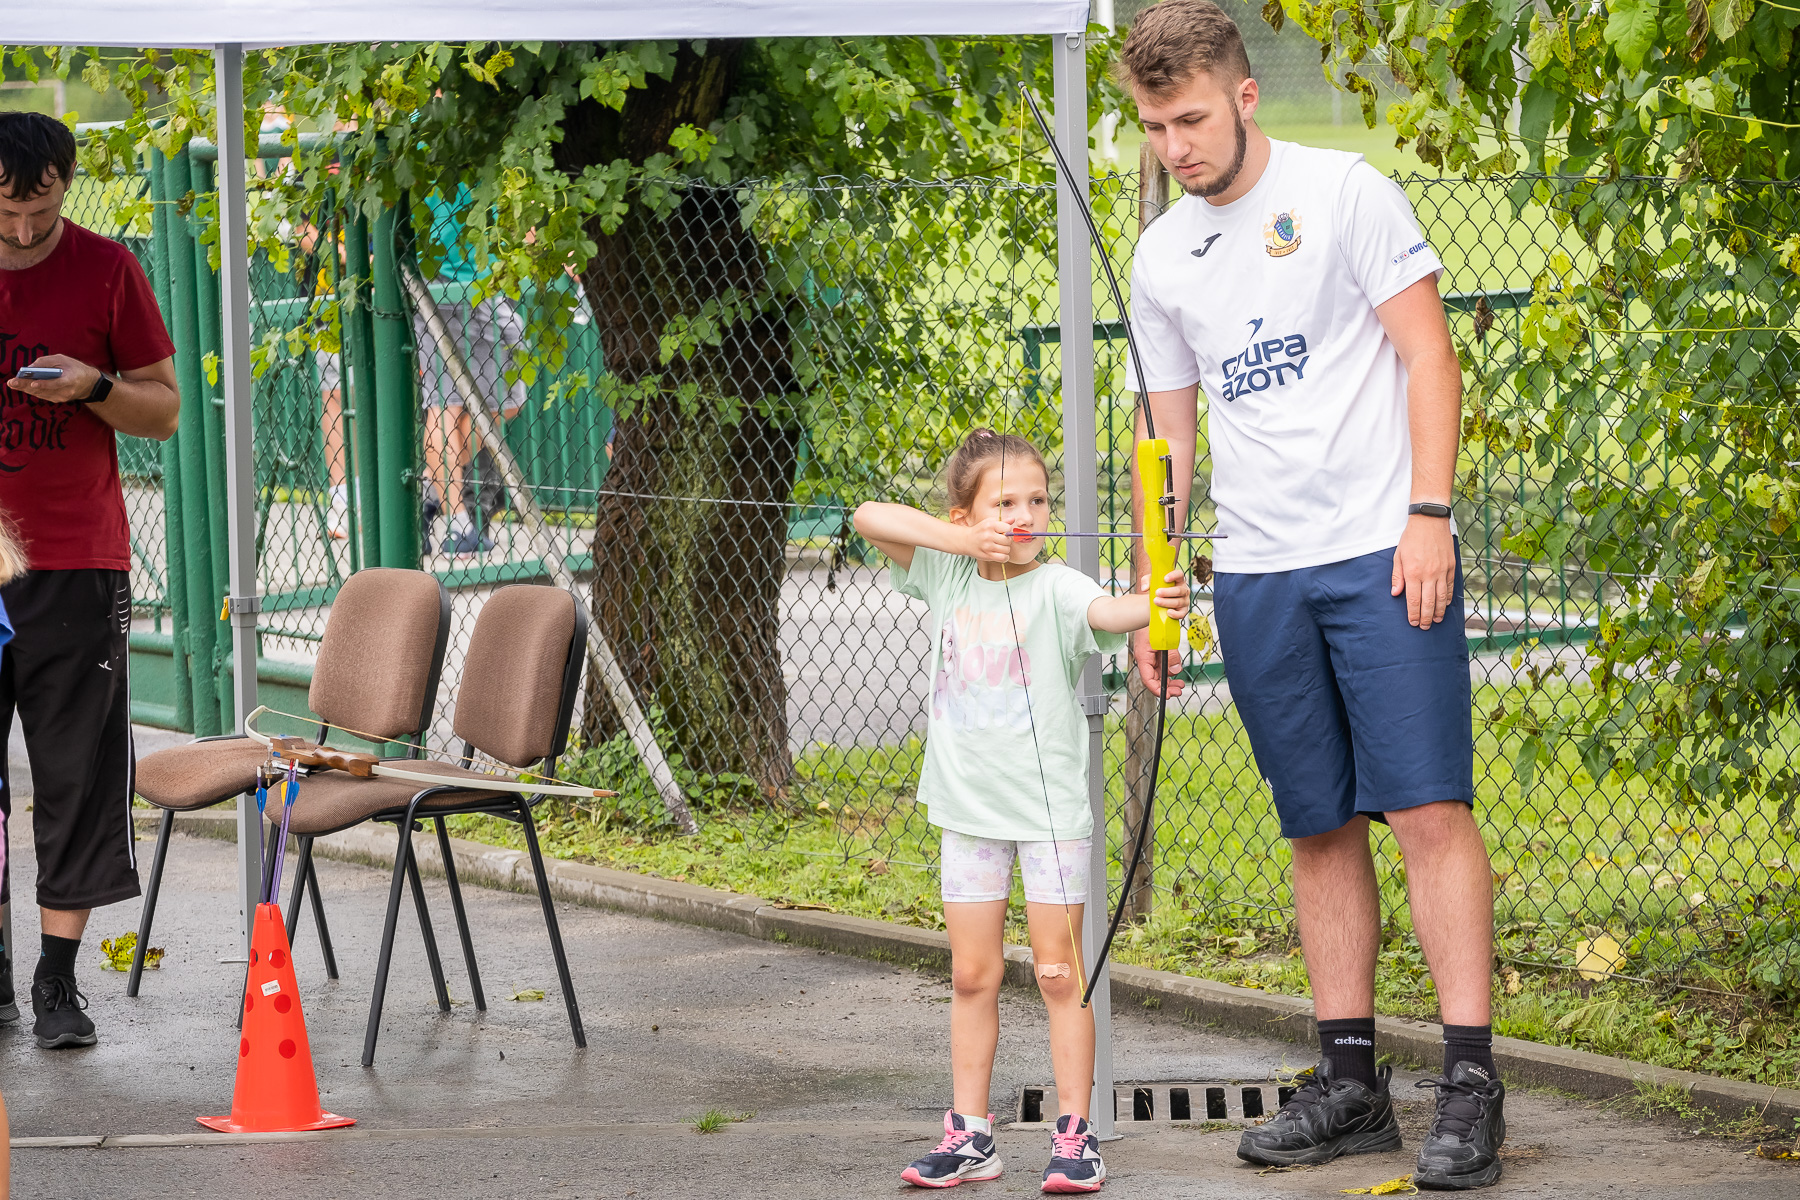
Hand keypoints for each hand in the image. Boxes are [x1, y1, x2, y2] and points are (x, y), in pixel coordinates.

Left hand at [9, 355, 100, 404]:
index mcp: (71, 379)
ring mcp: (62, 397)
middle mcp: (67, 391)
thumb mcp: (63, 359)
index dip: (44, 384)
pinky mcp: (58, 400)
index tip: (32, 383)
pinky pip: (43, 395)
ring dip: (26, 389)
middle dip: (26, 386)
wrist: (90, 384)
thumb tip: (30, 368)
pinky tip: (24, 386)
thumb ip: (46, 362)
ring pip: (41, 394)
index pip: (56, 383)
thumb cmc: (75, 368)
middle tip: (13, 383)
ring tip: (14, 384)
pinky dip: (33, 391)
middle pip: (44, 390)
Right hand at [963, 517, 1019, 562]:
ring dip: (1005, 549)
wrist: (966, 541)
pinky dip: (1005, 557)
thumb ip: (1002, 521)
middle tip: (1001, 540)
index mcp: (990, 525)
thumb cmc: (980, 530)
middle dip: (1006, 541)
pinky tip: (1001, 554)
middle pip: (1008, 540)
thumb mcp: (989, 522)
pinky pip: (1003, 558)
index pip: (1008, 528)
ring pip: (1006, 549)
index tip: (1003, 532)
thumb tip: (1013, 519)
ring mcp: (988, 546)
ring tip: (999, 546)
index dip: (1007, 531)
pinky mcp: (987, 555)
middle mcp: (989, 535)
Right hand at [1133, 629, 1186, 698]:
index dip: (1158, 690)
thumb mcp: (1164, 641)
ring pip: (1159, 674)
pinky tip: (1176, 670)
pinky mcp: (1155, 653)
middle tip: (1179, 691)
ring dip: (1170, 679)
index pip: (1149, 679)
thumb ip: (1170, 656)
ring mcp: (1150, 657)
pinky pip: (1162, 665)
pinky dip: (1169, 670)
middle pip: (1154, 679)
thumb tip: (1175, 670)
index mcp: (1143, 658)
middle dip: (1166, 687)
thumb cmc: (1154, 625)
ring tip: (1181, 684)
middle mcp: (1146, 660)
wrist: (1150, 613)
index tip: (1168, 695)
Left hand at [1144, 566, 1189, 621]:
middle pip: (1178, 590)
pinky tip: (1168, 612)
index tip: (1165, 579)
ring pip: (1178, 602)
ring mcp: (1184, 601)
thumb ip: (1146, 581)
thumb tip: (1144, 588)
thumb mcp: (1151, 581)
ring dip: (1167, 602)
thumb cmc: (1157, 588)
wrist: (1158, 601)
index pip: (1179, 574)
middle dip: (1167, 592)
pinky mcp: (1183, 611)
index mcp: (1178, 580)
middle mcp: (1184, 590)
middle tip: (1157, 593)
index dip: (1174, 576)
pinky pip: (1182, 613)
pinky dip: (1175, 614)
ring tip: (1156, 601)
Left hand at [1392, 513, 1456, 628]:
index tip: (1413, 623)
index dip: (1414, 614)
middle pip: (1429, 603)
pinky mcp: (1451, 566)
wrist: (1430, 521)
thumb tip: (1396, 594)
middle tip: (1425, 627)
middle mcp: (1429, 574)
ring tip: (1435, 620)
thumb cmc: (1411, 538)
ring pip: (1441, 598)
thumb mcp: (1398, 556)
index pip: (1414, 600)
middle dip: (1426, 617)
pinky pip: (1449, 587)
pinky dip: (1447, 598)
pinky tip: (1445, 605)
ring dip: (1438, 611)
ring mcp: (1441, 571)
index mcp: (1413, 573)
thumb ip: (1398, 577)